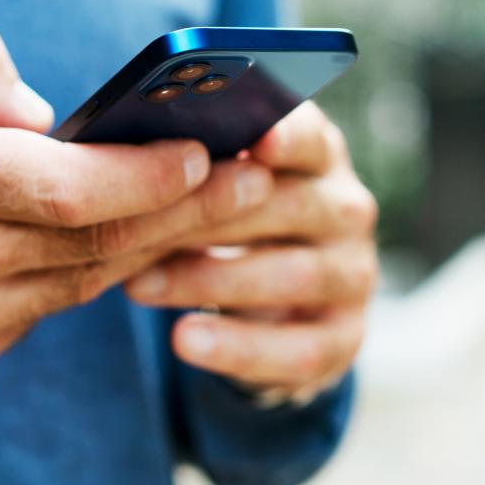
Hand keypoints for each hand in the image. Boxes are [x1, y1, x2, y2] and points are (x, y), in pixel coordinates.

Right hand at [0, 25, 272, 389]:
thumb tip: (50, 115)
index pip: (71, 188)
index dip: (150, 177)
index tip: (208, 156)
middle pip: (100, 243)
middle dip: (190, 214)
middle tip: (257, 185)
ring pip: (82, 284)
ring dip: (151, 248)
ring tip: (209, 212)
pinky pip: (41, 314)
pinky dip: (82, 277)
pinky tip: (122, 249)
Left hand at [125, 103, 377, 403]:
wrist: (265, 311)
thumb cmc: (225, 225)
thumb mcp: (215, 189)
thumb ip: (195, 167)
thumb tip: (131, 153)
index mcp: (318, 157)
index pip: (311, 138)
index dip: (286, 137)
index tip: (254, 141)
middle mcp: (347, 210)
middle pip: (293, 205)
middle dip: (212, 217)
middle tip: (137, 226)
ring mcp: (353, 274)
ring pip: (295, 276)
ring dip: (211, 281)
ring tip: (139, 286)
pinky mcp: (346, 336)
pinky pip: (301, 348)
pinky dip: (239, 347)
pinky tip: (185, 340)